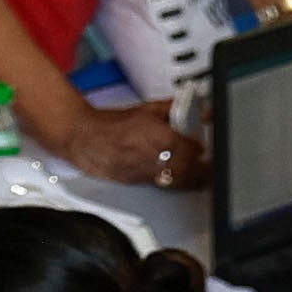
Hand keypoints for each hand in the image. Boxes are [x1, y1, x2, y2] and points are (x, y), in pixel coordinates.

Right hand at [43, 98, 204, 190]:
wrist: (83, 136)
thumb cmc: (110, 124)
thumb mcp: (146, 109)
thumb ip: (173, 109)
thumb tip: (194, 107)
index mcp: (160, 137)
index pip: (192, 149)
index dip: (200, 148)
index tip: (202, 147)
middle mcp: (154, 157)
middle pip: (188, 170)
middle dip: (201, 169)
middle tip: (209, 167)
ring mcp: (144, 172)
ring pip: (176, 181)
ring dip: (189, 179)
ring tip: (198, 177)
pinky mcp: (135, 182)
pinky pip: (159, 184)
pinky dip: (169, 181)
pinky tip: (172, 177)